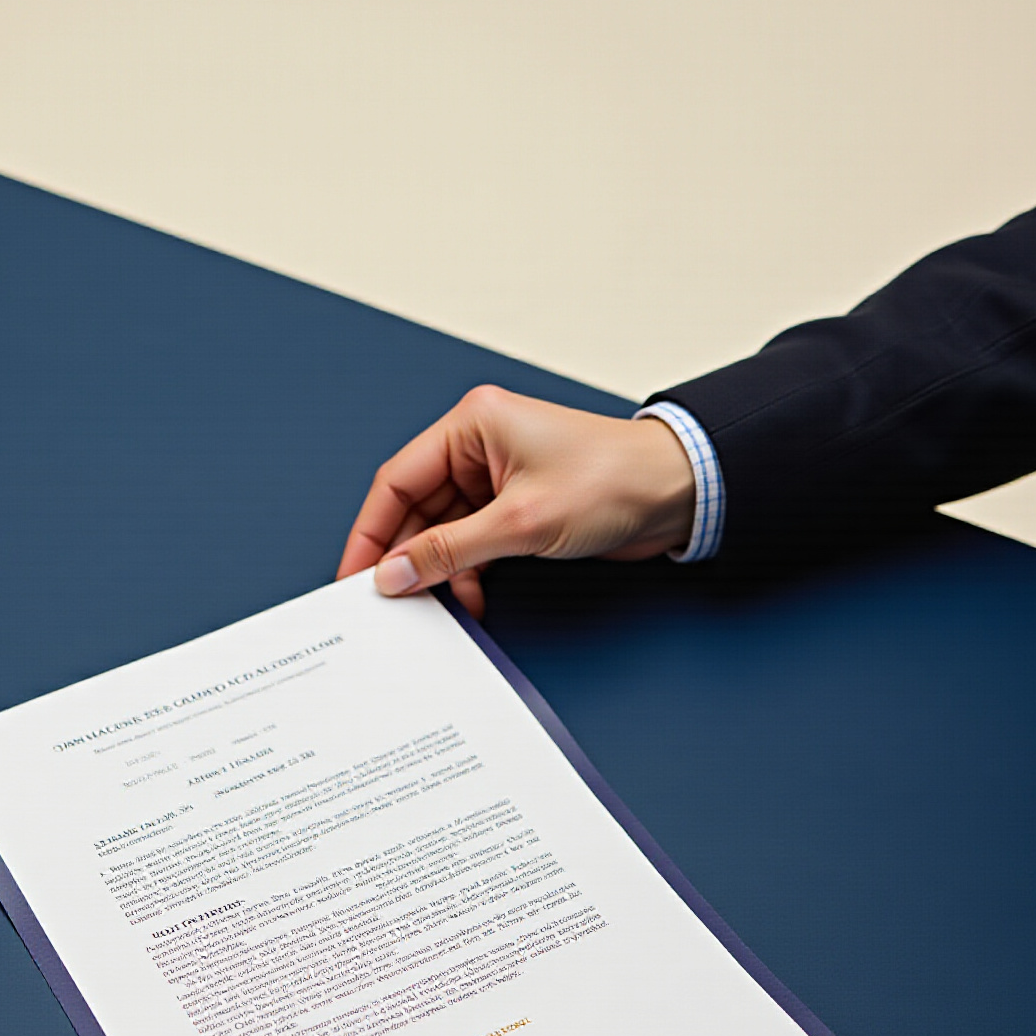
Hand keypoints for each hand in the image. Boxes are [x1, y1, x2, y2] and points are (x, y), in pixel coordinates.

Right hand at [336, 386, 696, 617]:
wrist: (680, 493)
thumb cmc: (614, 481)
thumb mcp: (520, 522)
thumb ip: (450, 550)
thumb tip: (396, 573)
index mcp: (472, 427)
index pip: (398, 481)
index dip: (371, 532)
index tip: (354, 575)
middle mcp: (480, 448)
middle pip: (417, 509)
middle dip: (405, 557)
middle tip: (385, 602)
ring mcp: (499, 479)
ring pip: (444, 531)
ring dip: (438, 570)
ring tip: (428, 608)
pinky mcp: (518, 507)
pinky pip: (473, 542)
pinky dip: (467, 572)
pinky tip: (468, 600)